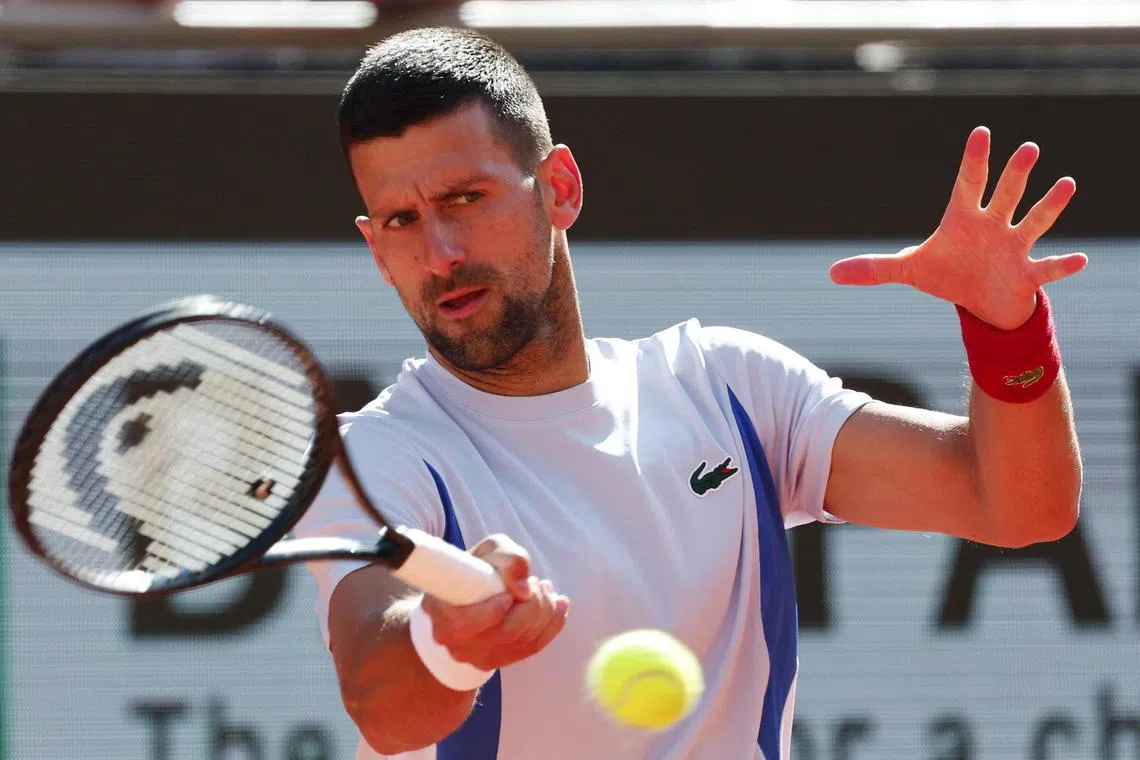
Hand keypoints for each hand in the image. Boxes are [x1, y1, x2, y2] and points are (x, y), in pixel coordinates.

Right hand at [420, 533, 569, 671]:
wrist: (466, 596)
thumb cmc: (474, 570)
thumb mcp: (487, 552)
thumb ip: (506, 559)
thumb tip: (524, 588)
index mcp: (444, 618)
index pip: (468, 624)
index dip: (495, 608)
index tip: (511, 590)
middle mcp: (459, 646)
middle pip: (506, 633)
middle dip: (533, 605)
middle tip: (538, 582)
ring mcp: (481, 658)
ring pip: (523, 641)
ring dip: (545, 612)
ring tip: (546, 588)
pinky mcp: (501, 660)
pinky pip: (533, 647)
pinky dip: (552, 625)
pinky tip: (560, 605)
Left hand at [829, 126, 1087, 329]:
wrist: (980, 301)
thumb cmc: (947, 274)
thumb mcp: (909, 271)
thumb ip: (875, 269)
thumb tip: (832, 273)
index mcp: (964, 220)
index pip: (968, 182)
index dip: (974, 159)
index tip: (980, 132)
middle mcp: (993, 227)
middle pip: (1004, 195)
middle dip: (1014, 174)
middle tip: (1027, 147)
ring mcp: (1013, 249)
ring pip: (1033, 222)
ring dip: (1048, 206)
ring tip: (1065, 184)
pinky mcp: (1026, 276)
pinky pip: (1047, 270)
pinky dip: (1062, 266)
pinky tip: (1080, 259)